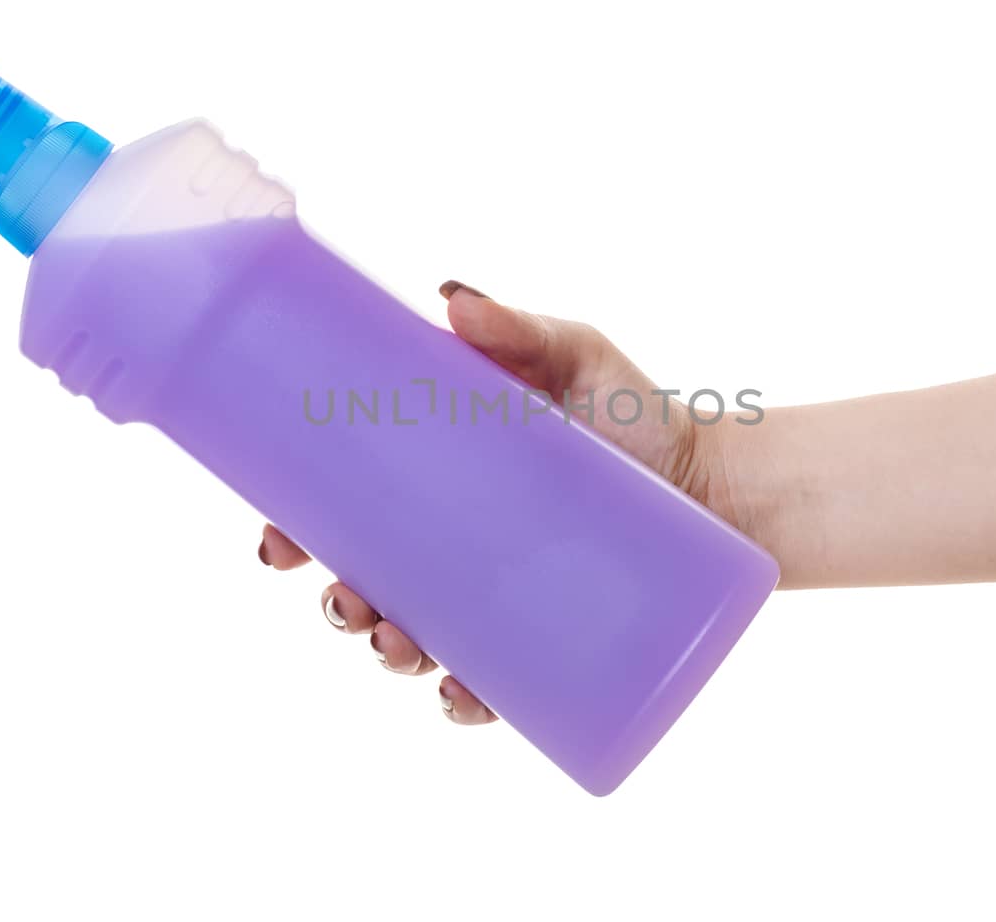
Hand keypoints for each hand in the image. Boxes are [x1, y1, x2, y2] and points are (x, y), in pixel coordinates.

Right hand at [256, 279, 734, 723]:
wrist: (721, 477)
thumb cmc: (634, 409)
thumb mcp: (572, 354)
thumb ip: (516, 327)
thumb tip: (451, 295)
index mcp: (434, 482)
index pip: (343, 515)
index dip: (294, 534)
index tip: (274, 542)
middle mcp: (454, 547)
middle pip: (365, 587)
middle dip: (336, 604)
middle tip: (341, 596)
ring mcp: (498, 598)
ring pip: (415, 641)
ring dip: (386, 652)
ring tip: (394, 642)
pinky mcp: (549, 638)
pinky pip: (493, 684)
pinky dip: (466, 699)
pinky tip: (459, 696)